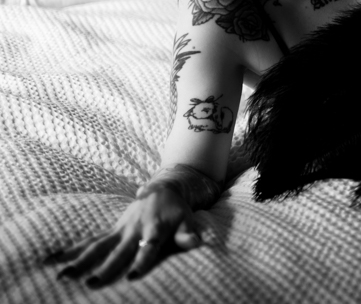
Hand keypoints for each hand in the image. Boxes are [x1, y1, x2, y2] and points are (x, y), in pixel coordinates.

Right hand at [45, 187, 202, 286]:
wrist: (164, 188)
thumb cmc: (177, 210)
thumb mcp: (187, 220)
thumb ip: (188, 234)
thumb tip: (195, 243)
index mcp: (155, 229)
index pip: (148, 248)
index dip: (141, 262)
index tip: (132, 276)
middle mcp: (135, 230)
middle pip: (118, 251)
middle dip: (105, 268)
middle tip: (91, 284)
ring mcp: (121, 230)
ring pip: (98, 247)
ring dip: (80, 261)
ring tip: (63, 277)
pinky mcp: (112, 231)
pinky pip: (91, 242)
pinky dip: (72, 250)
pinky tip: (51, 260)